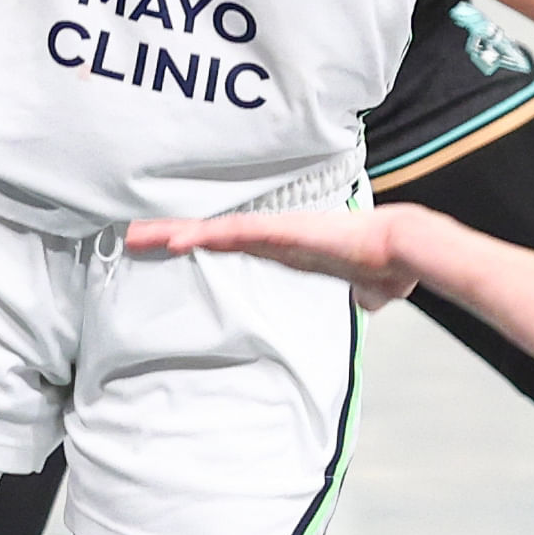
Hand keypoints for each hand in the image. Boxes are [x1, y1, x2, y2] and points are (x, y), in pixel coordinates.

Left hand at [126, 207, 422, 309]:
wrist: (402, 250)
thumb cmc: (387, 262)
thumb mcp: (370, 287)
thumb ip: (365, 294)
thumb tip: (370, 303)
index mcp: (285, 249)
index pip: (230, 243)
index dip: (200, 242)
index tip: (170, 244)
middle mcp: (272, 238)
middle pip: (209, 235)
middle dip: (171, 235)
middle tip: (131, 236)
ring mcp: (273, 233)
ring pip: (211, 231)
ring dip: (173, 234)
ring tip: (134, 236)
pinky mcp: (280, 232)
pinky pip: (232, 233)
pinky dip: (201, 236)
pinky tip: (173, 241)